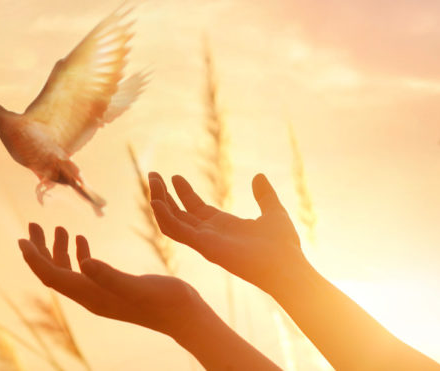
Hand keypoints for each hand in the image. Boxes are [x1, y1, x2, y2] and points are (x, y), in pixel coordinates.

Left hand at [17, 223, 211, 337]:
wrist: (186, 316)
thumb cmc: (166, 301)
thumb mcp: (136, 285)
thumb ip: (109, 275)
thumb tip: (82, 262)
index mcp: (91, 295)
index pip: (52, 277)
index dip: (34, 258)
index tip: (22, 238)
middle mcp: (91, 296)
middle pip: (54, 273)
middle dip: (40, 249)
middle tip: (33, 223)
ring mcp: (100, 293)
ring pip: (69, 271)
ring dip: (58, 249)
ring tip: (57, 226)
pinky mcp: (112, 289)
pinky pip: (86, 271)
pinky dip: (78, 254)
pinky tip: (80, 239)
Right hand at [148, 172, 305, 294]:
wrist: (287, 265)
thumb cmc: (283, 246)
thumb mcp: (273, 212)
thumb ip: (264, 195)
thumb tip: (259, 177)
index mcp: (222, 226)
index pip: (195, 208)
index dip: (184, 192)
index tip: (174, 176)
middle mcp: (209, 234)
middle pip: (178, 213)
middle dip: (164, 194)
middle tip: (153, 175)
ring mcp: (204, 241)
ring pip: (172, 221)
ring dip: (159, 201)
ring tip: (152, 180)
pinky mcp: (203, 246)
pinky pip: (177, 231)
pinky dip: (164, 217)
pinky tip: (156, 202)